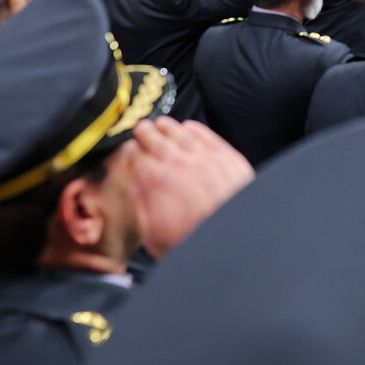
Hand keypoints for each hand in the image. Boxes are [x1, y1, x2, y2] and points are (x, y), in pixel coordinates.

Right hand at [126, 117, 253, 257]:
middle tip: (142, 129)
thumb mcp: (153, 235)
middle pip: (156, 138)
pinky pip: (205, 135)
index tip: (131, 149)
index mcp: (156, 181)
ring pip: (180, 132)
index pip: (136, 155)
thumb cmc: (193, 239)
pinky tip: (189, 127)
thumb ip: (141, 207)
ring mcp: (202, 157)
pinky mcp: (225, 156)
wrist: (233, 237)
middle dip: (146, 132)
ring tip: (162, 124)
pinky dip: (194, 128)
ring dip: (168, 126)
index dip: (131, 150)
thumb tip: (135, 189)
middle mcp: (178, 163)